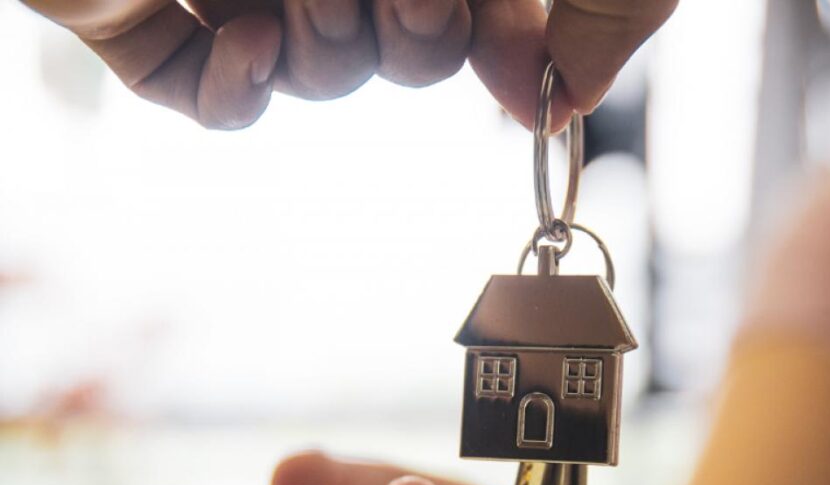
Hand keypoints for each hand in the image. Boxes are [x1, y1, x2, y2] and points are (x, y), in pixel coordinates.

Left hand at [20, 0, 676, 128]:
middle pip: (410, 58)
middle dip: (421, 45)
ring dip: (334, 54)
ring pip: (323, 75)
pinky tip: (254, 46)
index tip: (529, 89)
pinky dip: (239, 97)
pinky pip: (209, 98)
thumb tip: (556, 112)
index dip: (511, 63)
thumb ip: (605, 7)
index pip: (489, 31)